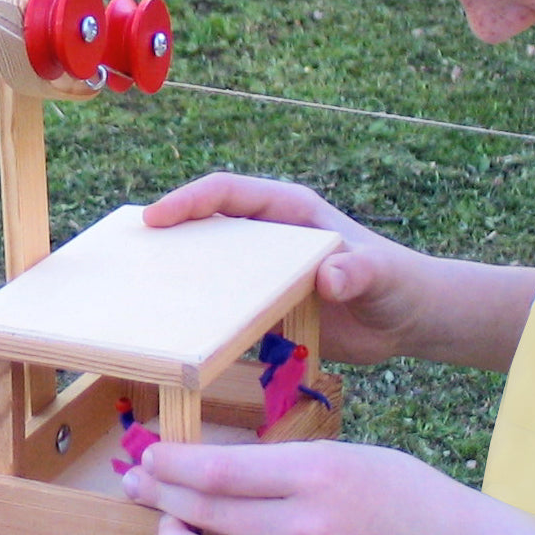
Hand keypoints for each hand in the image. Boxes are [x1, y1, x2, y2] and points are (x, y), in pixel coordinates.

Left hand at [123, 438, 477, 534]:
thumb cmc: (394, 488)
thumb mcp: (339, 451)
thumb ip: (275, 461)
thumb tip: (205, 467)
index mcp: (315, 473)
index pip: (220, 470)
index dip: (172, 462)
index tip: (149, 454)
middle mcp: (304, 527)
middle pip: (204, 512)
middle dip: (158, 494)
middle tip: (138, 481)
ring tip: (170, 527)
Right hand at [144, 172, 428, 363]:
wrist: (409, 319)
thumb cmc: (398, 283)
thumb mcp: (381, 275)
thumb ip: (360, 273)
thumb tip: (330, 278)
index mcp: (288, 211)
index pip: (227, 194)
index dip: (188, 201)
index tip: (154, 219)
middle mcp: (268, 236)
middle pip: (205, 227)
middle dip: (166, 237)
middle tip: (125, 259)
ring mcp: (264, 272)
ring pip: (208, 267)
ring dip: (176, 279)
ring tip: (137, 299)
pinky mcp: (265, 306)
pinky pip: (223, 308)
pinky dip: (200, 320)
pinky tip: (177, 341)